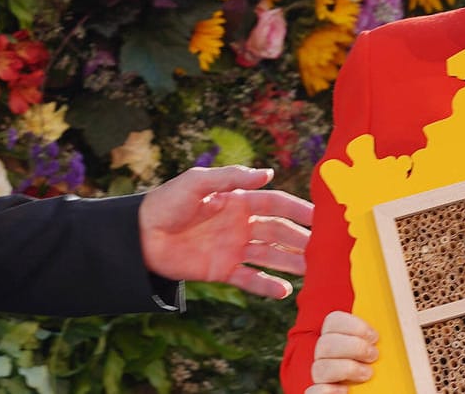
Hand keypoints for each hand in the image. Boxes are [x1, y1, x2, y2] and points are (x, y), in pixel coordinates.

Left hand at [137, 165, 312, 298]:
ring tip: (313, 271)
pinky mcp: (222, 270)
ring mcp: (233, 248)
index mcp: (237, 200)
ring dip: (291, 262)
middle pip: (278, 231)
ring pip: (270, 255)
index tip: (321, 217)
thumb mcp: (197, 182)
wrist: (140, 235)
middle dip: (301, 238)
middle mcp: (240, 224)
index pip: (275, 203)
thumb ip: (231, 178)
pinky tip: (286, 291)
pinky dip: (267, 286)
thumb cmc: (167, 202)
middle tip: (325, 248)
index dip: (297, 209)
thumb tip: (267, 173)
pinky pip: (250, 279)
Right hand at [306, 311, 378, 392]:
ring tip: (367, 374)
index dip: (352, 324)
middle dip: (351, 346)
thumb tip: (399, 325)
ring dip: (345, 368)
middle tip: (374, 355)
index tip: (374, 336)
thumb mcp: (385, 355)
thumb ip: (385, 342)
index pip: (333, 322)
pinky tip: (345, 391)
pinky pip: (313, 391)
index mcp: (338, 339)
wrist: (380, 391)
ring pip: (319, 367)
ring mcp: (322, 378)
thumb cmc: (384, 378)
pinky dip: (327, 391)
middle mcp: (327, 357)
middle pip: (325, 343)